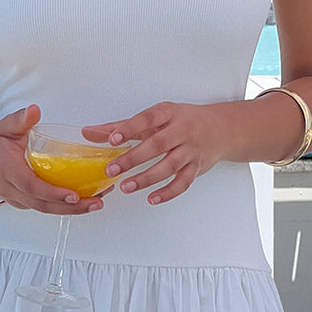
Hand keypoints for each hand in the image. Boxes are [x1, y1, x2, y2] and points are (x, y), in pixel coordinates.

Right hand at [0, 105, 109, 214]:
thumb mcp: (4, 127)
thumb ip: (20, 119)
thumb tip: (34, 110)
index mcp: (9, 171)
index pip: (32, 186)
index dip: (53, 193)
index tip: (74, 195)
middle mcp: (12, 190)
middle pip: (43, 205)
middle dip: (71, 207)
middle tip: (95, 203)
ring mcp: (18, 199)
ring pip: (46, 209)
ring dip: (72, 210)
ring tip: (96, 203)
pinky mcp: (24, 202)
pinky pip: (45, 207)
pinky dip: (63, 206)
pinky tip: (83, 200)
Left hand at [82, 101, 224, 204]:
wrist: (222, 128)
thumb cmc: (183, 121)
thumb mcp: (156, 118)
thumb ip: (122, 127)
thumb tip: (90, 133)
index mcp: (169, 113)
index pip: (147, 119)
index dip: (129, 128)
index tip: (112, 139)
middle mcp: (182, 130)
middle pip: (157, 145)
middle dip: (133, 158)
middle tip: (112, 170)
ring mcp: (191, 150)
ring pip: (170, 165)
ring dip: (147, 178)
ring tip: (126, 187)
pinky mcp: (197, 167)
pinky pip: (183, 182)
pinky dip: (168, 192)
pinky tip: (152, 198)